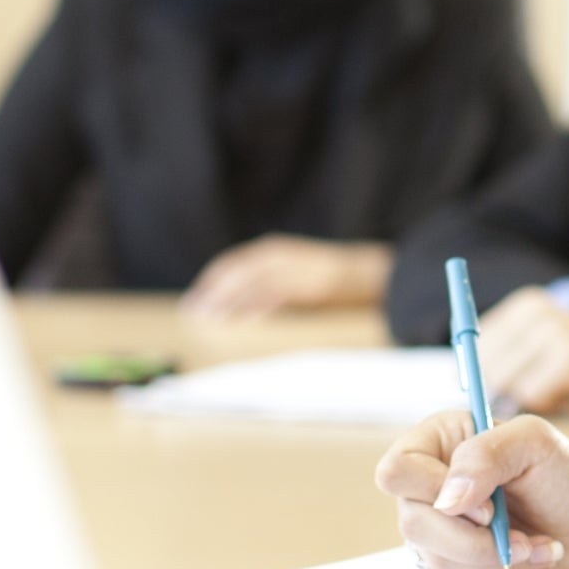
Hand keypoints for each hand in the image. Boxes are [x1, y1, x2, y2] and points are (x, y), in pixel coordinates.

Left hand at [181, 236, 390, 320]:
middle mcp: (282, 254)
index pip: (233, 263)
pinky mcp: (313, 283)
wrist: (374, 272)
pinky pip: (280, 293)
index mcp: (275, 250)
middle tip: (194, 312)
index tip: (194, 299)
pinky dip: (260, 305)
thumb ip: (271, 280)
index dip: (211, 281)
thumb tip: (238, 302)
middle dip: (213, 292)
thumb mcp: (295, 271)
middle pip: (238, 271)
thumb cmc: (332, 278)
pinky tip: (245, 318)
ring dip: (230, 300)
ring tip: (212, 318)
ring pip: (254, 282)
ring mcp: (299, 268)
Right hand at [373, 408, 568, 568]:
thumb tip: (447, 499)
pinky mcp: (450, 567)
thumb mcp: (536, 443)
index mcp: (439, 442)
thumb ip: (486, 454)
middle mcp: (429, 485)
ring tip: (535, 543)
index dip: (435, 493)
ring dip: (495, 559)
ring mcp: (436, 528)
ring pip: (434, 559)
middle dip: (475, 539)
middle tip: (521, 534)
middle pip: (412, 523)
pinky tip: (527, 559)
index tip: (488, 507)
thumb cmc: (568, 478)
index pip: (397, 471)